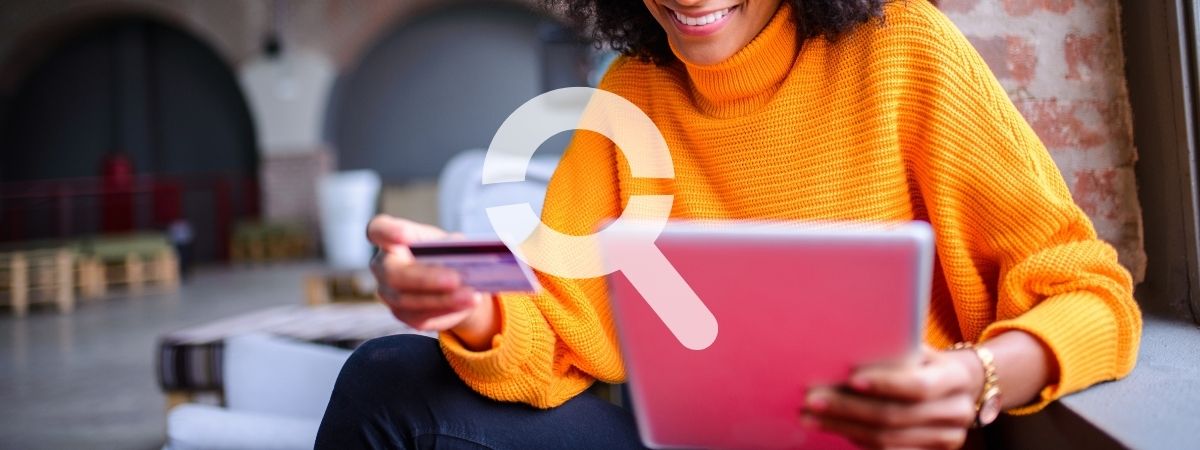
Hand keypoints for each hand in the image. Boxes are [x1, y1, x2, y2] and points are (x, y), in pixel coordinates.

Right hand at [368, 215, 493, 340]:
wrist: (450, 280)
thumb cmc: (444, 252)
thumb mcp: (449, 242)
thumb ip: (451, 246)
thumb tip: (462, 256)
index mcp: (389, 237)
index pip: (378, 230)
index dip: (388, 233)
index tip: (404, 236)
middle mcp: (382, 266)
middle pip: (394, 274)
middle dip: (426, 278)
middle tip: (455, 279)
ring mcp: (388, 293)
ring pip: (409, 301)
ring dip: (443, 300)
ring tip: (471, 296)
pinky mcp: (402, 315)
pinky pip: (421, 317)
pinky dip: (446, 311)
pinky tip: (467, 305)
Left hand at [802, 347, 983, 449]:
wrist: (956, 387)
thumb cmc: (924, 360)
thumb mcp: (917, 349)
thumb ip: (892, 351)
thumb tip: (843, 348)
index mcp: (955, 378)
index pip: (919, 385)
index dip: (885, 384)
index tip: (851, 380)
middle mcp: (957, 411)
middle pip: (895, 416)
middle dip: (848, 408)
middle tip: (812, 400)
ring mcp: (947, 438)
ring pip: (886, 440)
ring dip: (843, 427)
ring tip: (810, 416)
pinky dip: (856, 439)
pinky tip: (833, 427)